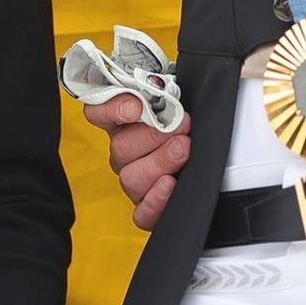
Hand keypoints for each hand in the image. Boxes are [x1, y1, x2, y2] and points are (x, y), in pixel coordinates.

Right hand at [84, 93, 192, 229]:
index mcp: (123, 120)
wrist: (206, 144)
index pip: (98, 112)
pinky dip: (155, 200)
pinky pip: (140, 213)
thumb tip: (163, 91)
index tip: (136, 106)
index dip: (112, 109)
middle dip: (154, 136)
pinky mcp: (147, 206)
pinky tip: (170, 185)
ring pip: (131, 177)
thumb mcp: (176, 97)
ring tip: (183, 151)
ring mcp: (133, 179)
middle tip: (181, 127)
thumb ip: (163, 91)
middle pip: (121, 148)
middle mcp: (123, 151)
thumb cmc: (187, 119)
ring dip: (160, 162)